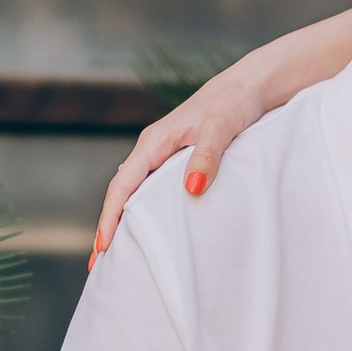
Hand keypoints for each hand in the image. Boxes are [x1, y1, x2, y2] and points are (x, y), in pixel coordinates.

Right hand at [91, 78, 240, 265]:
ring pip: (136, 193)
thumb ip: (206, 157)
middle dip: (108, 227)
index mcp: (154, 141)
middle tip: (99, 265)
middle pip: (122, 193)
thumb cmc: (235, 102)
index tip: (103, 247)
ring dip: (124, 221)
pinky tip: (148, 230)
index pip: (122, 185)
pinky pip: (152, 190)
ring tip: (118, 256)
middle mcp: (153, 149)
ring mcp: (164, 155)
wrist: (252, 85)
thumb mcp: (222, 127)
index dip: (110, 217)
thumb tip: (191, 190)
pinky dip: (144, 212)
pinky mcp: (179, 160)